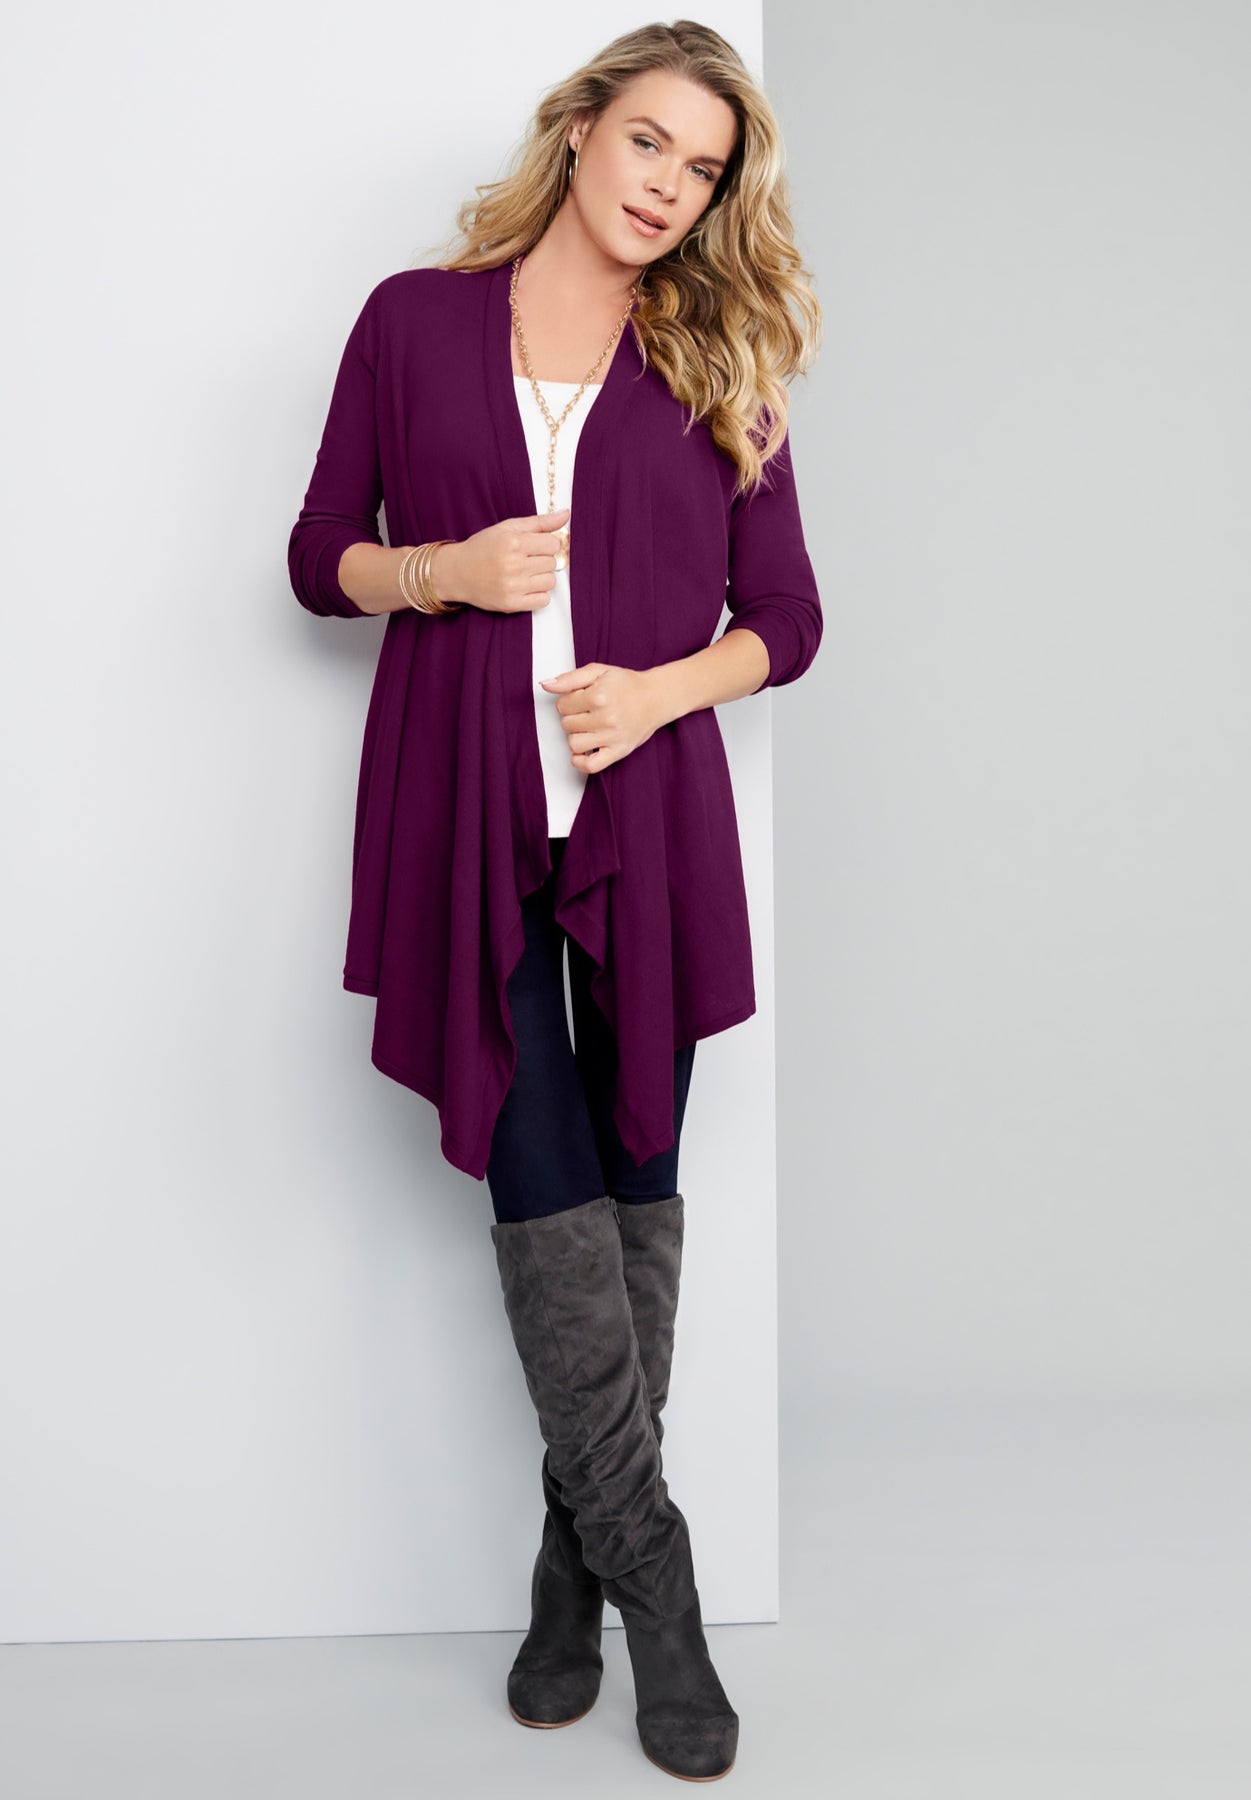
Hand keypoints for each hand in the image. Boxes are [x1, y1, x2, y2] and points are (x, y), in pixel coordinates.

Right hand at [431, 509, 569, 613]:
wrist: (457, 572)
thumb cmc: (483, 547)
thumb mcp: (508, 528)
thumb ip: (539, 522)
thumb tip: (566, 515)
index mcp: (513, 542)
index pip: (554, 544)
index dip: (547, 544)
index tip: (536, 546)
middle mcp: (513, 565)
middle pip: (552, 563)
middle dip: (543, 560)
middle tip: (527, 560)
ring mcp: (512, 586)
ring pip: (550, 582)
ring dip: (542, 578)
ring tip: (526, 573)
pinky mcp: (511, 604)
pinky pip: (543, 600)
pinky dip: (538, 595)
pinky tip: (525, 587)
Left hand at [539, 663, 664, 772]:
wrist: (656, 697)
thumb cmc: (627, 684)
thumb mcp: (598, 671)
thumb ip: (570, 678)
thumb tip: (545, 684)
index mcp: (598, 696)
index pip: (562, 705)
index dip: (569, 701)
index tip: (581, 699)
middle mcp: (605, 718)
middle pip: (566, 724)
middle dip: (573, 717)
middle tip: (588, 712)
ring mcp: (612, 737)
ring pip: (574, 744)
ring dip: (577, 736)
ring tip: (589, 728)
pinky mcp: (618, 751)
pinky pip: (590, 766)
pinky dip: (581, 761)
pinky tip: (586, 749)